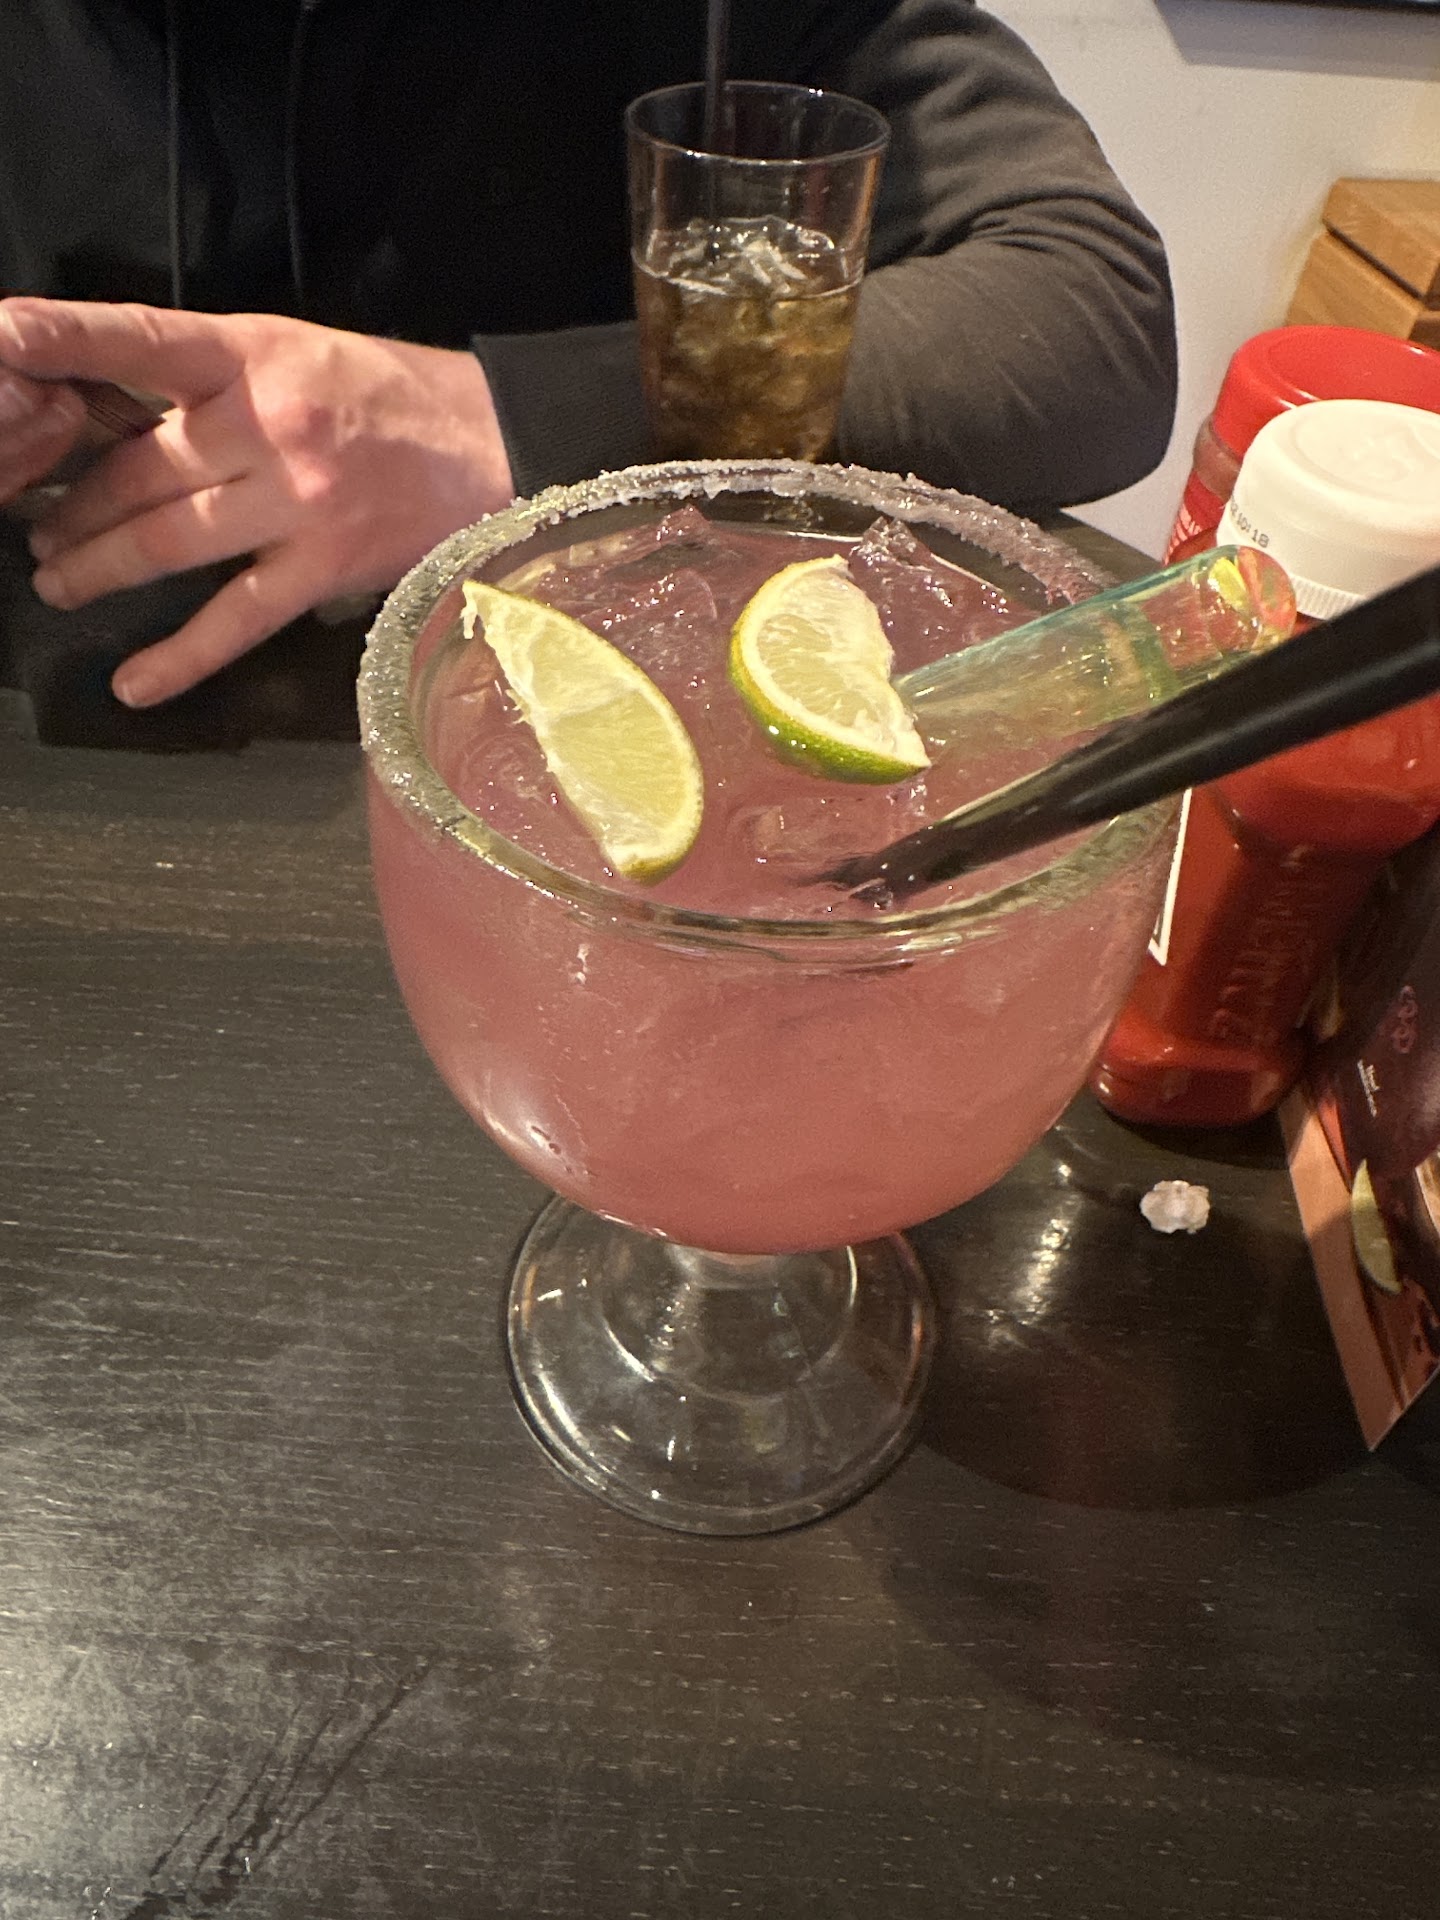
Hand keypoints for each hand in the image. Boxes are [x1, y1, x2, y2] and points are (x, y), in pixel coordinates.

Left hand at [0, 298, 515, 706]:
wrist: (499, 445)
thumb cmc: (393, 398)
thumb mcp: (297, 353)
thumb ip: (214, 382)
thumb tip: (118, 415)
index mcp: (257, 354)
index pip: (140, 340)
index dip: (64, 338)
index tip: (0, 338)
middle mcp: (270, 425)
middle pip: (140, 467)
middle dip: (73, 500)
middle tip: (31, 521)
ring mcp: (297, 503)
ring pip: (167, 540)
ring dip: (98, 565)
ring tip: (57, 580)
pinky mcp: (325, 569)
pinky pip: (235, 619)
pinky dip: (178, 657)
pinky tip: (132, 683)